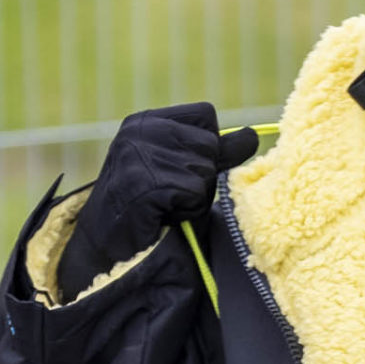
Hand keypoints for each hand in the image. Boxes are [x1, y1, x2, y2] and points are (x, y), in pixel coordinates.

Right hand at [56, 104, 259, 298]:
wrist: (112, 249)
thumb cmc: (155, 210)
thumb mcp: (189, 173)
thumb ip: (219, 153)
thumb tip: (253, 135)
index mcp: (148, 120)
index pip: (206, 115)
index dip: (208, 148)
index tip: (181, 171)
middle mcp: (139, 130)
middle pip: (210, 144)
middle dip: (202, 176)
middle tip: (171, 196)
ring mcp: (136, 155)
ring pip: (204, 171)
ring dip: (194, 198)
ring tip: (165, 207)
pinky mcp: (140, 182)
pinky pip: (193, 193)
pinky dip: (187, 211)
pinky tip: (163, 216)